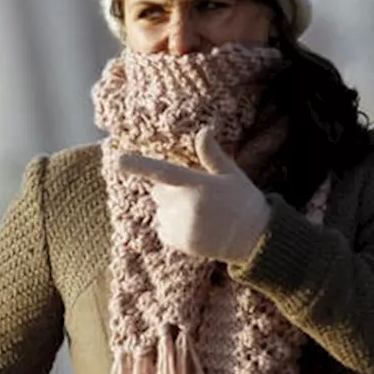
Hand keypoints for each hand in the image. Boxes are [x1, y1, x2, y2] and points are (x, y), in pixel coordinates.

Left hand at [119, 127, 271, 263]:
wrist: (254, 238)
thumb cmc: (242, 200)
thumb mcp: (231, 174)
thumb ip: (211, 155)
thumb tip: (203, 131)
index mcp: (198, 185)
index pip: (163, 172)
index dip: (139, 166)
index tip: (118, 160)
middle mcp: (187, 206)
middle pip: (158, 191)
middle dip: (170, 190)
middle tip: (197, 196)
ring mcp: (182, 226)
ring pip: (160, 211)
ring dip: (172, 210)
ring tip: (200, 214)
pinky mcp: (180, 243)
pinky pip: (162, 229)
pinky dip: (172, 227)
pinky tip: (195, 227)